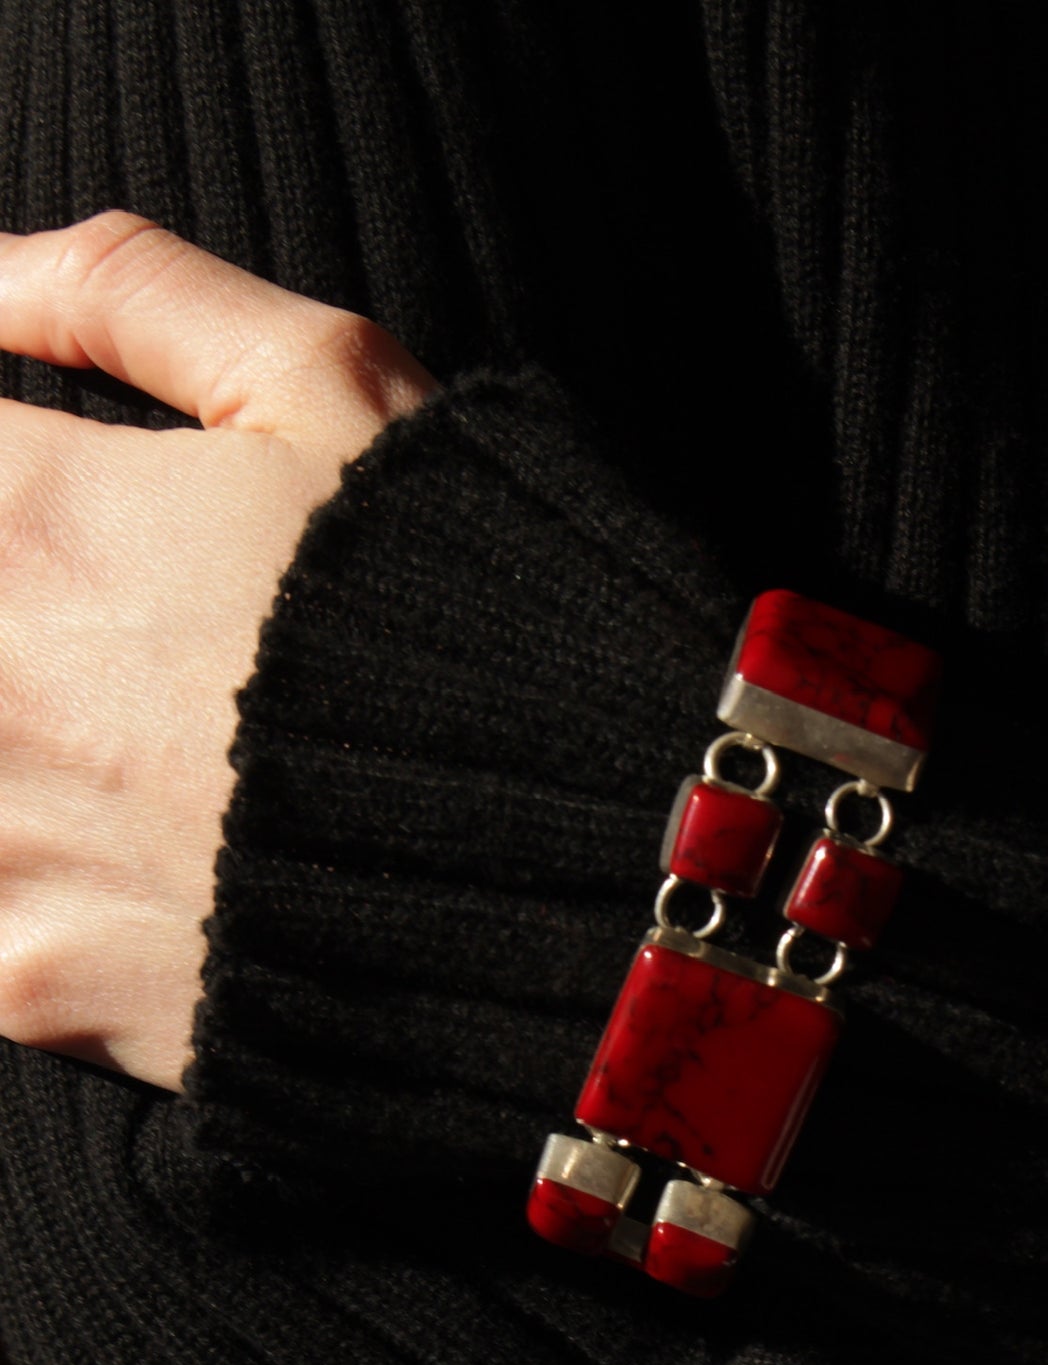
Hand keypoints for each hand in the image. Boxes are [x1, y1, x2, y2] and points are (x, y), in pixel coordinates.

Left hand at [0, 210, 440, 1090]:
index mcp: (29, 516)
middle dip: (28, 638)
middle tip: (149, 653)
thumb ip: (130, 292)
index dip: (19, 496)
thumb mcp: (332, 385)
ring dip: (23, 754)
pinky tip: (138, 871)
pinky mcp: (34, 983)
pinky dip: (34, 892)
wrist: (586, 866)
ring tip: (155, 761)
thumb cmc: (471, 610)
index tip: (79, 533)